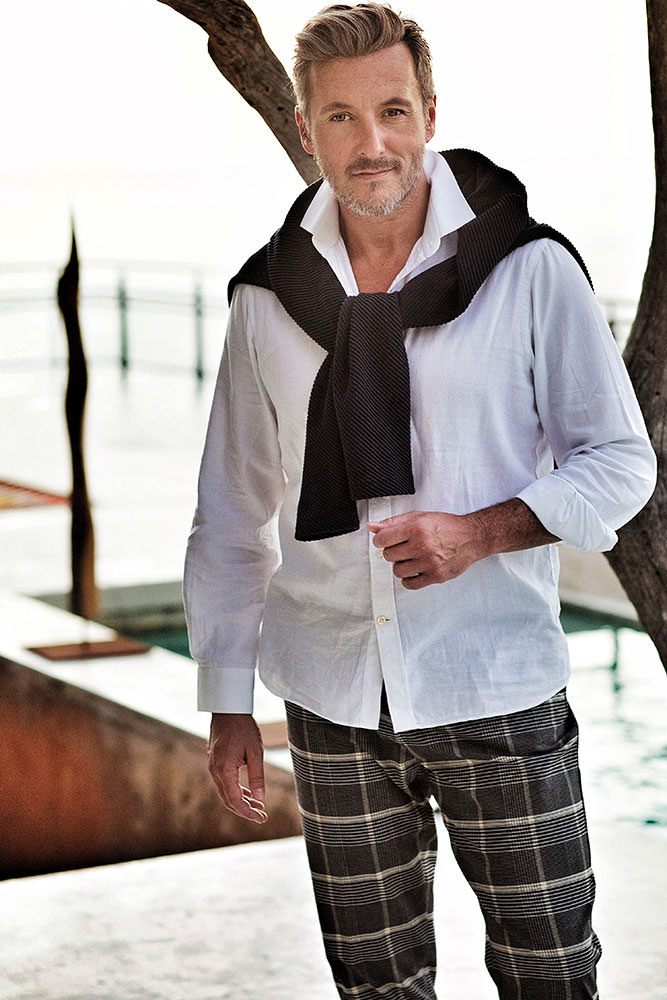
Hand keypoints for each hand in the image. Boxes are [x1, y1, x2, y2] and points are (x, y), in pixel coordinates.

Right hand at [208, 713, 266, 823]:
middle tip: (262, 816)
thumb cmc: (244, 727)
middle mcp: (215, 771)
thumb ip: (257, 776)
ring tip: (259, 807)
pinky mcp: (216, 762)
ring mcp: (213, 766)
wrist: (228, 709)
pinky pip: (224, 783)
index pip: (235, 800)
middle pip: (228, 800)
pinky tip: (249, 793)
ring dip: (241, 801)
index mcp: (224, 770)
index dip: (248, 812)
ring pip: (226, 792)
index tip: (261, 818)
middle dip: (245, 810)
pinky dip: (236, 791)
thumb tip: (260, 798)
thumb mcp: (255, 751)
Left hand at [368, 510, 485, 589]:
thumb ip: (393, 522)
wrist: (471, 537)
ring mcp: (429, 563)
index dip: (381, 540)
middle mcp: (423, 546)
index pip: (382, 540)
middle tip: (404, 547)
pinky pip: (410, 584)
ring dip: (402, 565)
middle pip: (389, 556)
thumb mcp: (419, 517)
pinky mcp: (435, 576)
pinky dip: (409, 578)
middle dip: (393, 551)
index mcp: (417, 528)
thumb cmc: (447, 526)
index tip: (386, 540)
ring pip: (398, 571)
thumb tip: (372, 527)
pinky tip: (416, 569)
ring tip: (412, 558)